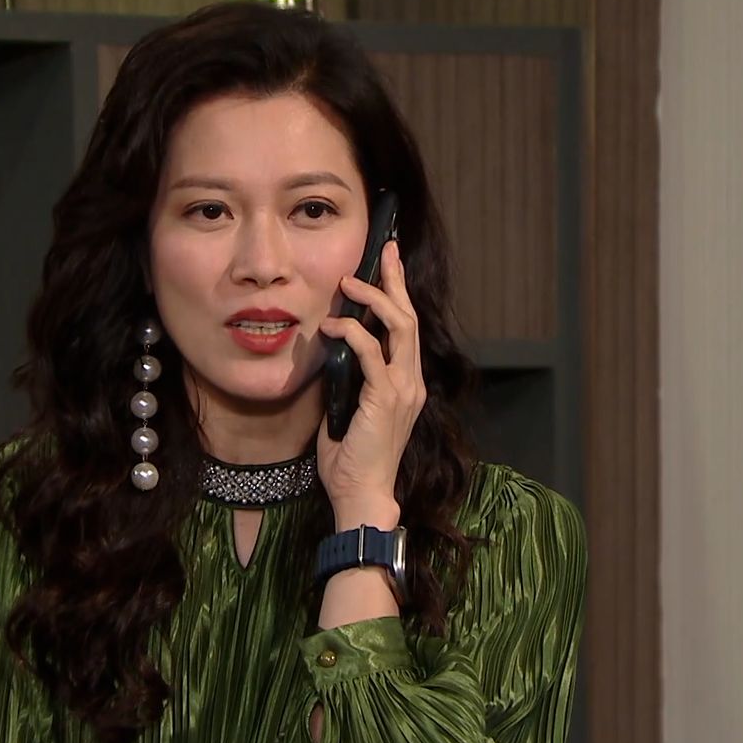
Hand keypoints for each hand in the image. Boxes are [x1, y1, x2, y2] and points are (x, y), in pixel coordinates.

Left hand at [316, 240, 425, 528]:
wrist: (362, 493)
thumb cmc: (352, 458)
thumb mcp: (350, 409)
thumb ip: (349, 379)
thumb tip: (331, 352)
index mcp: (407, 383)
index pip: (407, 328)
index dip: (399, 293)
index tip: (389, 263)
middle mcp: (412, 381)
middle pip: (410, 317)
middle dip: (395, 280)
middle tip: (384, 250)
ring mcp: (402, 389)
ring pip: (399, 327)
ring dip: (374, 300)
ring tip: (349, 283)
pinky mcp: (385, 398)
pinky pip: (372, 354)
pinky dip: (352, 334)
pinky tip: (333, 326)